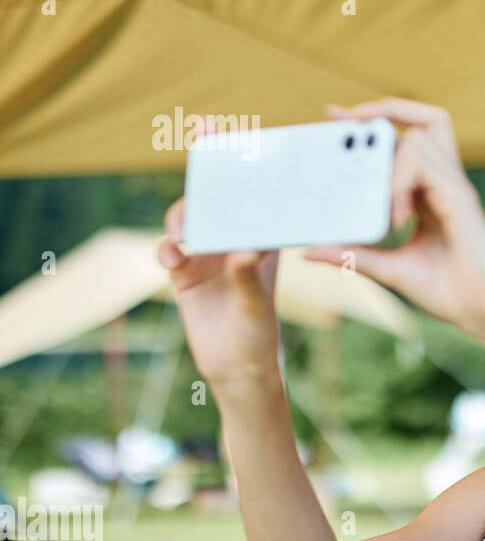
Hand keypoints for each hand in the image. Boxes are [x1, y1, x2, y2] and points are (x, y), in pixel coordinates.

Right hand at [157, 198, 281, 389]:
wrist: (235, 365)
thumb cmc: (257, 332)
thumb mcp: (256, 305)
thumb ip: (247, 278)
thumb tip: (243, 253)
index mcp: (261, 244)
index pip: (253, 207)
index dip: (244, 187)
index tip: (231, 175)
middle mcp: (233, 245)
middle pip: (215, 208)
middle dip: (205, 197)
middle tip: (196, 201)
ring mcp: (207, 258)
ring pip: (189, 223)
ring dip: (181, 218)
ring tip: (180, 231)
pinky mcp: (184, 274)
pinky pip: (169, 252)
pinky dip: (166, 250)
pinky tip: (171, 257)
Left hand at [304, 98, 484, 343]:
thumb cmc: (450, 292)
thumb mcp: (390, 269)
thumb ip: (354, 254)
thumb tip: (308, 251)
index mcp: (431, 194)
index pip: (408, 140)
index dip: (377, 120)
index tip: (337, 117)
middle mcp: (446, 183)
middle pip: (424, 120)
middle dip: (382, 110)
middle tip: (341, 118)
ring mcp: (455, 188)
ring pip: (420, 137)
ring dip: (389, 161)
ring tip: (380, 204)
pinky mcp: (461, 199)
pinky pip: (424, 166)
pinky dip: (400, 184)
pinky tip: (397, 219)